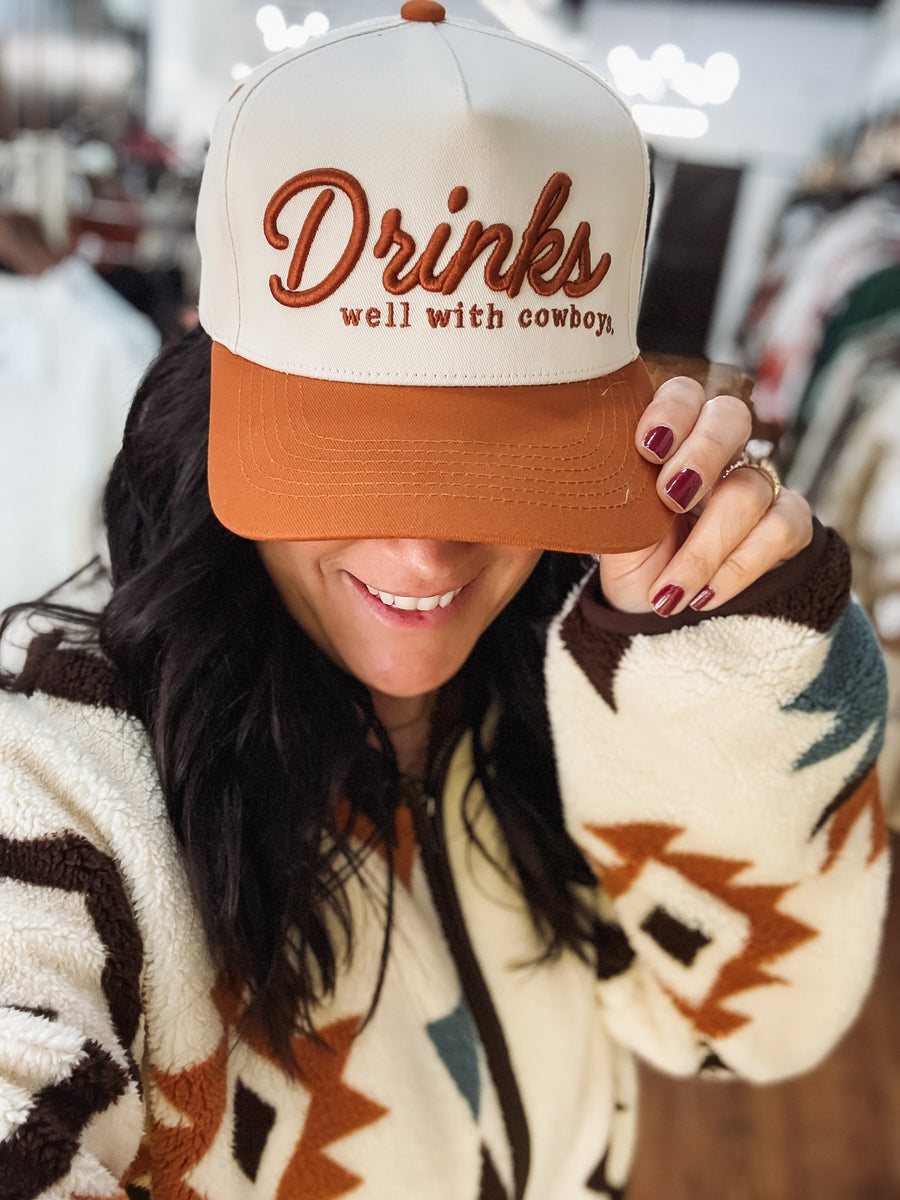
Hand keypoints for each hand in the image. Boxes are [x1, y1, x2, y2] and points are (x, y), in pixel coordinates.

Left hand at [599, 375, 813, 615]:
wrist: (649, 605)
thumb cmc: (628, 554)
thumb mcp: (608, 526)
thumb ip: (612, 491)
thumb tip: (590, 468)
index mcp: (669, 439)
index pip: (684, 395)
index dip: (672, 412)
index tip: (646, 448)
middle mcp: (716, 451)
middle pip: (731, 417)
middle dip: (702, 455)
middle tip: (670, 499)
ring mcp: (755, 483)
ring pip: (751, 488)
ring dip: (706, 547)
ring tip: (669, 588)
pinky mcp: (785, 522)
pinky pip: (783, 528)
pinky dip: (740, 567)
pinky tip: (704, 594)